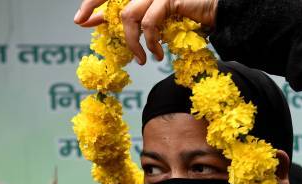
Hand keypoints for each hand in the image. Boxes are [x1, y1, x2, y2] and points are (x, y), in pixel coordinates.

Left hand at [74, 0, 217, 64]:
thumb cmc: (192, 17)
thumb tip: (115, 29)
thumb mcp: (160, 20)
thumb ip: (139, 21)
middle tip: (82, 22)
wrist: (220, 11)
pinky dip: (150, 43)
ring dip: (131, 42)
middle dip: (92, 5)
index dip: (93, 3)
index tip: (80, 20)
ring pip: (128, 16)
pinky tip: (156, 55)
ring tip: (142, 59)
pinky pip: (150, 23)